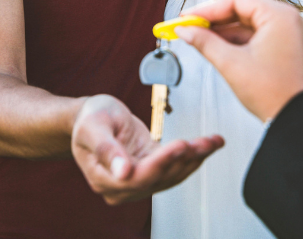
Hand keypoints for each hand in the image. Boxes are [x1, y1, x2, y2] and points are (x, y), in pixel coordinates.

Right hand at [71, 94, 223, 204]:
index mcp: (103, 179)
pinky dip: (194, 156)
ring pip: (172, 175)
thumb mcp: (92, 127)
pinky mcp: (152, 169)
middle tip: (204, 142)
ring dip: (195, 158)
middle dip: (184, 159)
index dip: (160, 164)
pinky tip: (209, 144)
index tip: (179, 146)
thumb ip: (106, 149)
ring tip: (212, 141)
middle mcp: (122, 186)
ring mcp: (138, 180)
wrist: (93, 116)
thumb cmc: (90, 118)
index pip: (137, 177)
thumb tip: (122, 173)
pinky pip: (175, 167)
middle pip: (159, 178)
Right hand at [176, 0, 302, 121]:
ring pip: (246, 21)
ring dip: (222, 30)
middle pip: (242, 8)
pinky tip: (215, 45)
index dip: (207, 8)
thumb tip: (185, 30)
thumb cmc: (273, 93)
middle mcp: (286, 19)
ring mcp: (285, 32)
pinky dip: (235, 39)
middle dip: (213, 18)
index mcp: (279, 16)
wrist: (294, 119)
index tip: (187, 17)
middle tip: (189, 25)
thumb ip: (204, 42)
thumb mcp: (231, 64)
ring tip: (197, 37)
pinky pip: (254, 34)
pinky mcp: (282, 45)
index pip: (236, 0)